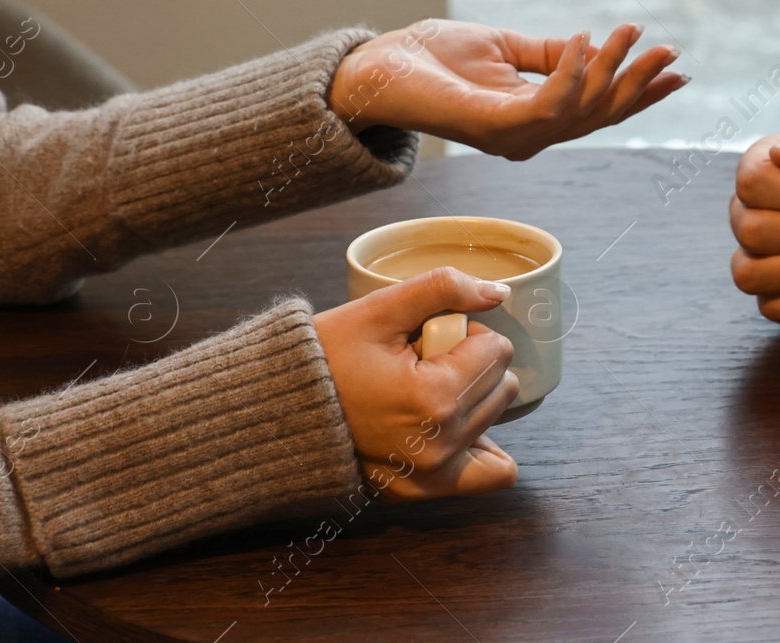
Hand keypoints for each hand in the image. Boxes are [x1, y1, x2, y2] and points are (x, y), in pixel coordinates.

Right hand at [314, 268, 520, 500]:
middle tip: (422, 363)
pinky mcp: (424, 491)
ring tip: (423, 390)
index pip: (497, 350)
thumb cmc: (325, 358)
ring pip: (497, 419)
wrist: (277, 412)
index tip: (428, 338)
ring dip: (472, 398)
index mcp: (434, 399)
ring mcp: (433, 476)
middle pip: (502, 385)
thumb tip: (498, 292)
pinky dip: (482, 445)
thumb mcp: (380, 309)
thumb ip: (443, 289)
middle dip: (470, 365)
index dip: (466, 334)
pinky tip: (451, 422)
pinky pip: (489, 473)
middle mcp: (441, 445)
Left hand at [329, 20, 688, 159]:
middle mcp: (529, 136)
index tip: (677, 69)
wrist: (375, 69)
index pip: (598, 110)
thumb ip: (546, 53)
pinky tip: (581, 38)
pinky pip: (547, 102)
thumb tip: (591, 45)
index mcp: (533, 120)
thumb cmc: (429, 58)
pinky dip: (570, 71)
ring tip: (630, 31)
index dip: (639, 91)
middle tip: (670, 50)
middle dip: (639, 83)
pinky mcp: (494, 126)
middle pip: (600, 115)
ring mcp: (513, 136)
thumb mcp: (502, 47)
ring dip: (611, 68)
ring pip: (582, 109)